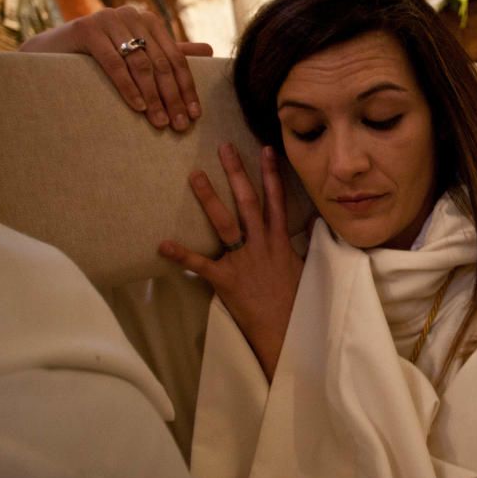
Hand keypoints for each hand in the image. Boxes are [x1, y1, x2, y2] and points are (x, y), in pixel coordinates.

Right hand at [19, 6, 212, 131]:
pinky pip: (115, 64)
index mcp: (150, 21)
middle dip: (173, 97)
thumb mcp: (139, 52)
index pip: (176, 59)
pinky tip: (139, 107)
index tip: (195, 115)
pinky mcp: (87, 29)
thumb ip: (170, 52)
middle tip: (179, 125)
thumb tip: (210, 51)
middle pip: (161, 63)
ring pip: (140, 65)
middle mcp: (133, 15)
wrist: (53, 49)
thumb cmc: (101, 54)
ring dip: (153, 97)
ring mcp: (109, 19)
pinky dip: (128, 87)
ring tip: (160, 122)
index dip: (187, 88)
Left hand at [159, 144, 303, 380]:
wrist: (286, 328)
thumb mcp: (304, 266)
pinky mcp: (226, 280)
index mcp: (280, 241)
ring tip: (196, 176)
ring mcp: (243, 260)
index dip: (271, 174)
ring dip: (210, 198)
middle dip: (236, 174)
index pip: (276, 200)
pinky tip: (163, 244)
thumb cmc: (297, 300)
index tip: (265, 149)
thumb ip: (302, 242)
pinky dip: (182, 254)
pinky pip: (201, 264)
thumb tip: (312, 222)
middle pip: (248, 202)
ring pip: (225, 223)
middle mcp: (261, 244)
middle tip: (224, 149)